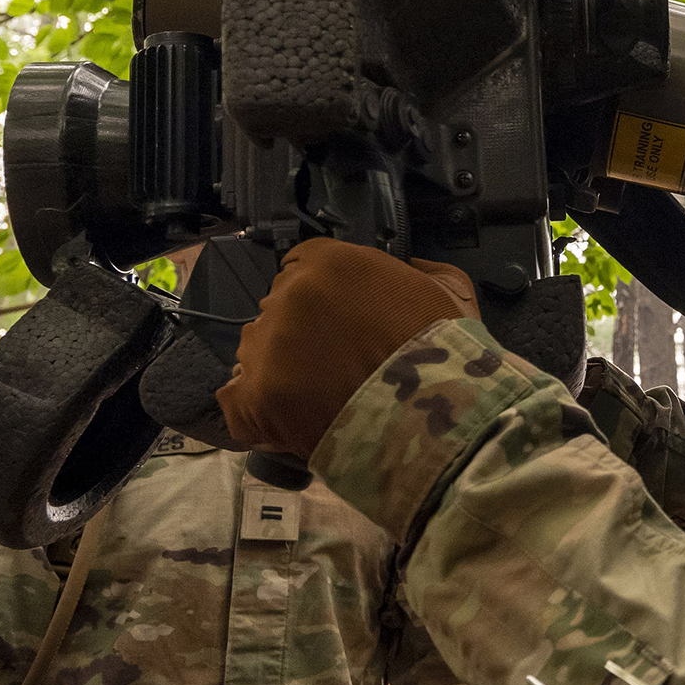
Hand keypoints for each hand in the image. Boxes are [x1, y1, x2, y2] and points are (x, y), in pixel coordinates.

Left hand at [217, 240, 478, 461]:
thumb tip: (404, 268)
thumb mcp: (450, 293)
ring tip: (315, 399)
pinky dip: (253, 411)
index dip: (320, 297)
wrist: (442, 422)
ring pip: (253, 351)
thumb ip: (417, 271)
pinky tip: (281, 420)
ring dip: (277, 370)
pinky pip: (234, 399)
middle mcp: (289, 295)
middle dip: (299, 333)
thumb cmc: (449, 357)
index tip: (338, 324)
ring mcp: (267, 346)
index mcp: (332, 263)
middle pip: (275, 309)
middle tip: (333, 366)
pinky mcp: (257, 396)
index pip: (300, 266)